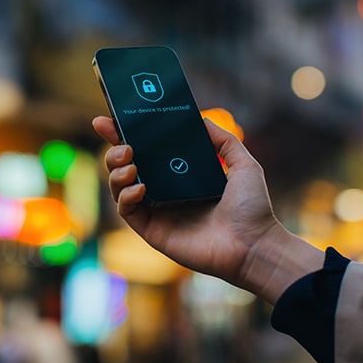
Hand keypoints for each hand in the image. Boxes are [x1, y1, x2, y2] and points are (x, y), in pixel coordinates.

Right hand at [92, 115, 323, 303]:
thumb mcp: (242, 163)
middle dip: (115, 151)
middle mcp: (166, 192)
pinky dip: (126, 197)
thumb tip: (199, 118)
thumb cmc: (252, 207)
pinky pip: (128, 212)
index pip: (148, 151)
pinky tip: (139, 187)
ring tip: (131, 162)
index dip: (125, 136)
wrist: (254, 244)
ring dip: (117, 172)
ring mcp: (158, 212)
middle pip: (127, 167)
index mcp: (182, 175)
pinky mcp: (153, 231)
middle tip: (124, 144)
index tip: (108, 120)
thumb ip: (222, 139)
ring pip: (120, 188)